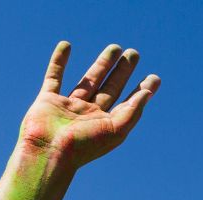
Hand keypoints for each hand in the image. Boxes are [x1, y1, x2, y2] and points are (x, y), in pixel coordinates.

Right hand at [19, 42, 159, 167]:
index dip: (142, 90)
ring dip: (101, 64)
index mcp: (106, 125)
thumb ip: (132, 111)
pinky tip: (67, 44)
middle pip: (111, 88)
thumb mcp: (115, 130)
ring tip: (115, 47)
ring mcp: (68, 107)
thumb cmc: (83, 146)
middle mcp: (90, 115)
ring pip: (88, 80)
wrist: (47, 153)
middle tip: (134, 53)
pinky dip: (58, 60)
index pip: (128, 103)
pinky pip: (54, 76)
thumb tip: (147, 92)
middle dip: (123, 71)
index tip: (154, 77)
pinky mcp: (47, 100)